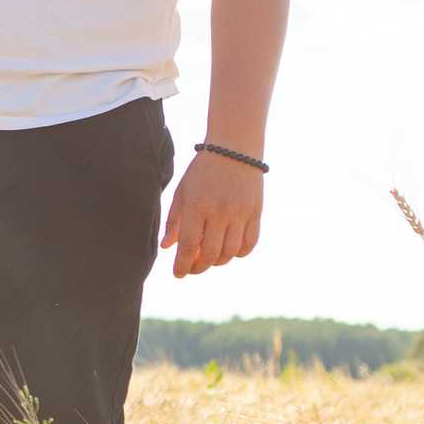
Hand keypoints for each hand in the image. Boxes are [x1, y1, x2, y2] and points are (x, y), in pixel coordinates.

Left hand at [162, 150, 264, 277]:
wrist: (234, 149)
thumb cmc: (202, 171)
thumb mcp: (182, 192)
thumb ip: (174, 220)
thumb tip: (167, 247)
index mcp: (197, 206)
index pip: (189, 246)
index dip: (182, 265)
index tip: (178, 274)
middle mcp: (220, 212)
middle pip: (211, 254)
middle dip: (199, 268)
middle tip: (192, 269)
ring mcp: (241, 213)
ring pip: (230, 253)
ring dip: (218, 262)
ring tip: (208, 260)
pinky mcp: (256, 213)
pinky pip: (249, 244)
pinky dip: (239, 254)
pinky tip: (229, 252)